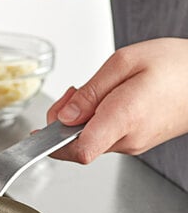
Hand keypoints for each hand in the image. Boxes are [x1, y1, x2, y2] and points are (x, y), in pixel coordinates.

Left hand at [47, 38, 187, 162]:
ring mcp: (132, 144)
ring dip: (78, 120)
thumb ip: (91, 91)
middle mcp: (127, 138)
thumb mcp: (126, 62)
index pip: (79, 150)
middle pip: (77, 145)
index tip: (39, 132)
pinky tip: (104, 101)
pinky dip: (93, 122)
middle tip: (71, 93)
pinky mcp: (134, 143)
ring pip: (88, 141)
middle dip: (61, 122)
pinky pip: (102, 137)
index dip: (53, 144)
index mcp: (124, 117)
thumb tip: (64, 116)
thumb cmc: (176, 66)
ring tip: (91, 92)